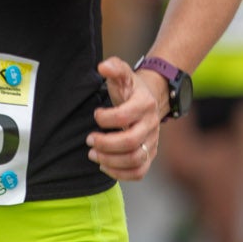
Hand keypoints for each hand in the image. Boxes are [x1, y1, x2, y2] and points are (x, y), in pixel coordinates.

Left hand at [89, 57, 162, 181]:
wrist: (149, 100)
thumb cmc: (129, 89)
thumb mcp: (122, 74)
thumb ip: (113, 68)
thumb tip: (103, 67)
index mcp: (145, 104)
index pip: (124, 116)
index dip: (105, 118)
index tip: (95, 114)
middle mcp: (152, 124)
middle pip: (130, 142)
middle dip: (105, 144)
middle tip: (89, 140)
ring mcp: (153, 141)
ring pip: (135, 159)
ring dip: (110, 160)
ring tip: (93, 154)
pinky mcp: (150, 155)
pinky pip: (139, 172)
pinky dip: (120, 174)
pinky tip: (104, 165)